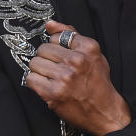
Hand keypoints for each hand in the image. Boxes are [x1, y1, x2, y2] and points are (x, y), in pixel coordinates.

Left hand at [25, 20, 130, 135]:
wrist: (105, 111)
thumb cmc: (98, 83)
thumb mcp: (93, 54)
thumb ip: (72, 35)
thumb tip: (50, 24)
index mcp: (88, 48)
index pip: (57, 36)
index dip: (57, 47)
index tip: (62, 56)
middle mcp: (77, 61)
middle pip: (43, 49)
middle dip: (47, 58)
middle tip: (56, 68)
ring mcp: (64, 77)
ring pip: (35, 63)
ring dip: (40, 70)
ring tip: (52, 77)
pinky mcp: (53, 93)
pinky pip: (31, 79)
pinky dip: (35, 82)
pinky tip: (46, 86)